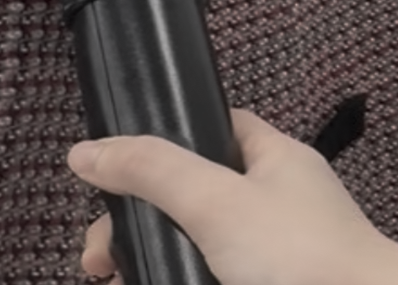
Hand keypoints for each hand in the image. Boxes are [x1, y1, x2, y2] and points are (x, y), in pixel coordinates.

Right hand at [67, 110, 397, 284]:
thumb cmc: (307, 257)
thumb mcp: (216, 202)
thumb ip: (153, 172)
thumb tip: (89, 151)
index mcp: (274, 159)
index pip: (212, 128)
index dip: (163, 142)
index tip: (115, 176)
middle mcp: (277, 201)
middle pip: (192, 197)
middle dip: (139, 223)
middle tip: (101, 258)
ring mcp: (276, 250)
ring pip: (199, 245)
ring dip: (154, 260)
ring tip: (118, 280)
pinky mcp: (270, 282)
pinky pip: (214, 275)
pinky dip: (182, 279)